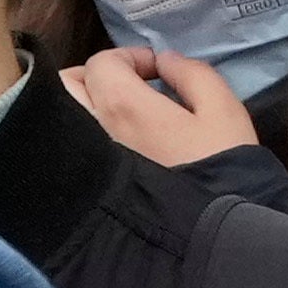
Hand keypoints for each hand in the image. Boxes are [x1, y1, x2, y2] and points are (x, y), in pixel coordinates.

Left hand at [60, 41, 260, 166]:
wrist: (214, 229)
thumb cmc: (221, 164)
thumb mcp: (223, 110)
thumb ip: (192, 74)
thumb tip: (165, 60)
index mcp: (123, 106)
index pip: (101, 63)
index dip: (131, 57)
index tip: (158, 72)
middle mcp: (95, 128)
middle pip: (69, 83)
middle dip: (96, 75)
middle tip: (130, 85)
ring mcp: (90, 158)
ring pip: (64, 115)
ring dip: (85, 102)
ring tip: (120, 110)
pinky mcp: (93, 183)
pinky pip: (75, 144)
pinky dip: (85, 131)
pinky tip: (118, 138)